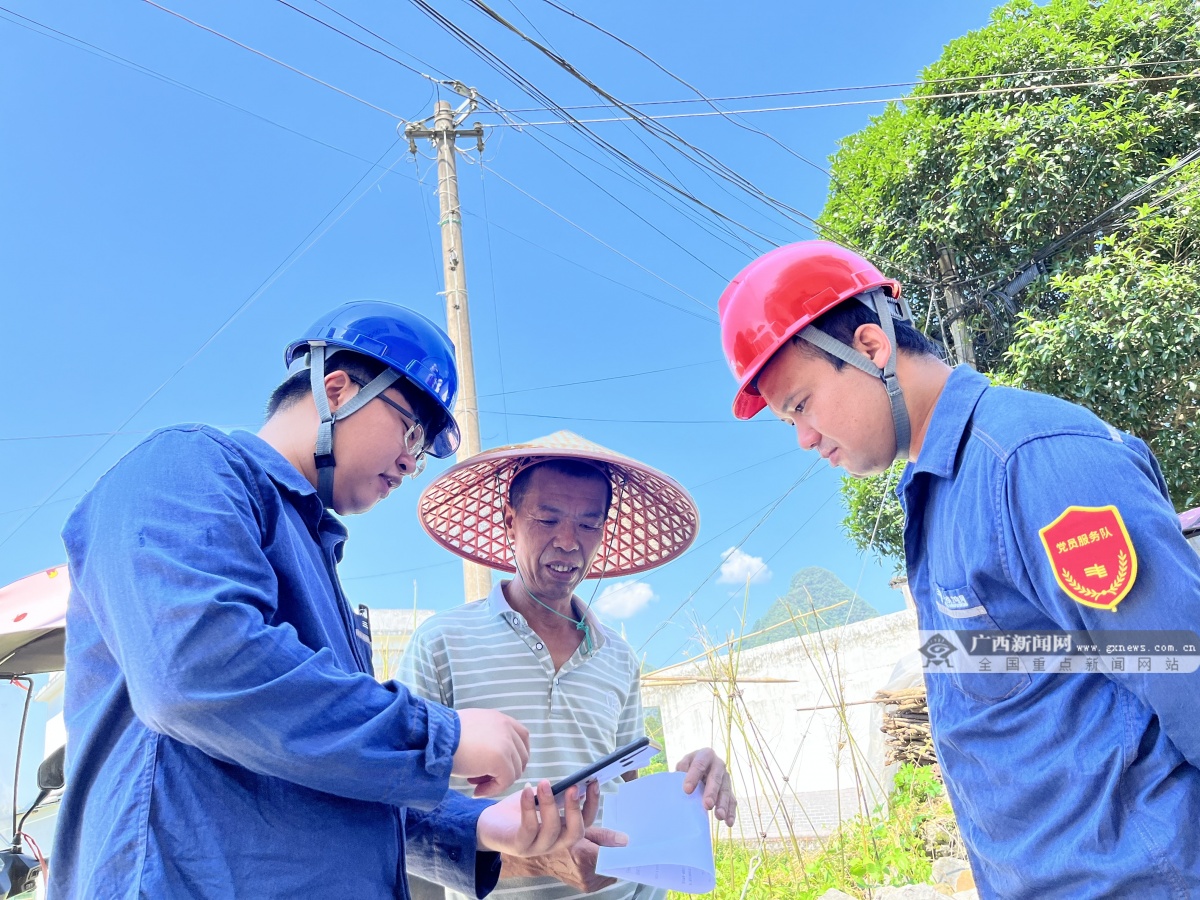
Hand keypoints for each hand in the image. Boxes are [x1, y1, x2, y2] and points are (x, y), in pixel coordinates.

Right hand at [453, 708, 529, 797]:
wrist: (435, 739)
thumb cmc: (446, 736)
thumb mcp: (472, 729)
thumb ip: (488, 736)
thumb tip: (493, 755)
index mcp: (500, 719)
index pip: (522, 737)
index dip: (515, 755)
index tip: (500, 767)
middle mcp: (507, 728)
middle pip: (521, 756)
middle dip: (505, 771)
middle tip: (483, 778)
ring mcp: (506, 743)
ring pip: (514, 771)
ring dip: (496, 782)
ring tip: (475, 784)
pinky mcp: (501, 760)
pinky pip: (505, 781)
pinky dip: (492, 790)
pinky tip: (476, 791)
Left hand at [477, 779, 599, 857]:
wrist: (488, 824)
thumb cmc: (518, 810)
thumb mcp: (541, 801)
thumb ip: (558, 796)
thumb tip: (576, 783)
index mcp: (563, 832)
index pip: (586, 823)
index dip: (592, 804)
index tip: (593, 781)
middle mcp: (554, 844)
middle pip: (575, 833)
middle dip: (576, 809)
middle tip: (573, 787)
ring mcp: (537, 848)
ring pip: (552, 830)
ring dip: (550, 804)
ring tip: (544, 783)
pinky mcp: (519, 846)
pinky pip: (529, 828)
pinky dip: (529, 807)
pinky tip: (527, 790)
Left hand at [676, 747, 736, 825]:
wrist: (702, 767)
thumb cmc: (689, 767)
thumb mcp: (684, 764)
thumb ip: (682, 769)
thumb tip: (680, 778)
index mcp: (706, 755)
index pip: (699, 765)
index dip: (693, 776)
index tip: (687, 790)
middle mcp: (718, 765)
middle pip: (716, 778)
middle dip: (712, 792)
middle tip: (707, 805)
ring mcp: (726, 777)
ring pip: (726, 790)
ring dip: (723, 804)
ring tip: (719, 816)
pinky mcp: (729, 790)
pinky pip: (732, 800)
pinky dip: (731, 812)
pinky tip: (729, 822)